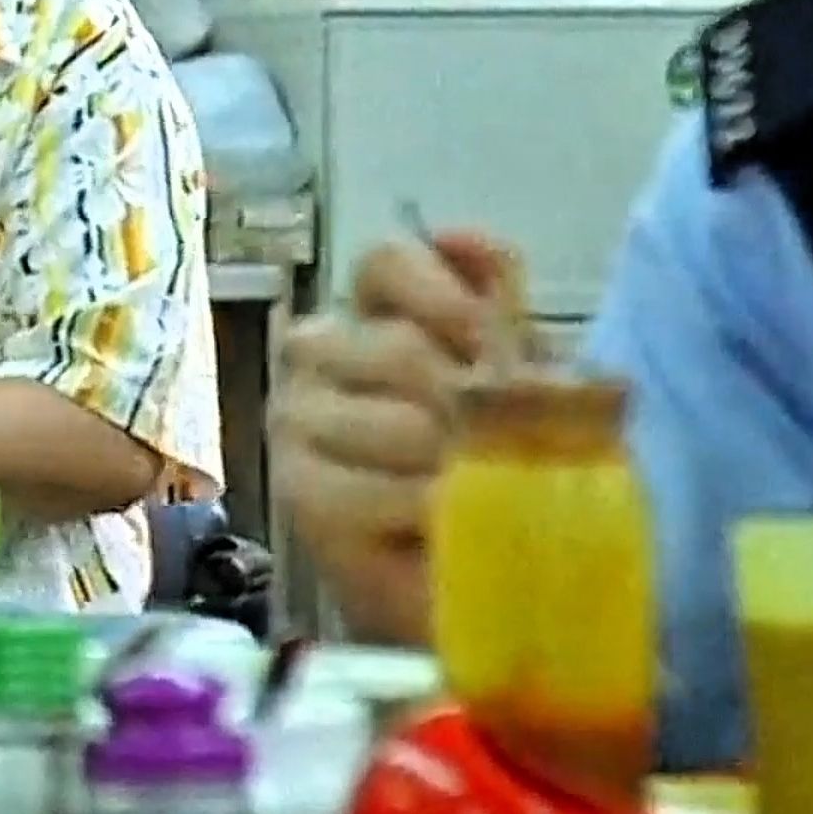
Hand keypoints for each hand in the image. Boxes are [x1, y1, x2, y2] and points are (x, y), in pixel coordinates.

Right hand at [268, 229, 523, 641]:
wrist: (479, 581)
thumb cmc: (492, 469)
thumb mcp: (511, 373)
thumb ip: (490, 299)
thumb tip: (456, 231)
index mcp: (361, 318)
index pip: (387, 264)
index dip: (453, 301)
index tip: (501, 348)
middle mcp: (312, 360)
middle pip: (396, 344)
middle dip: (474, 400)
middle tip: (517, 442)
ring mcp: (295, 427)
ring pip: (395, 420)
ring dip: (460, 462)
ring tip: (489, 489)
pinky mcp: (298, 496)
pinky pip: (378, 489)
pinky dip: (431, 508)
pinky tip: (449, 523)